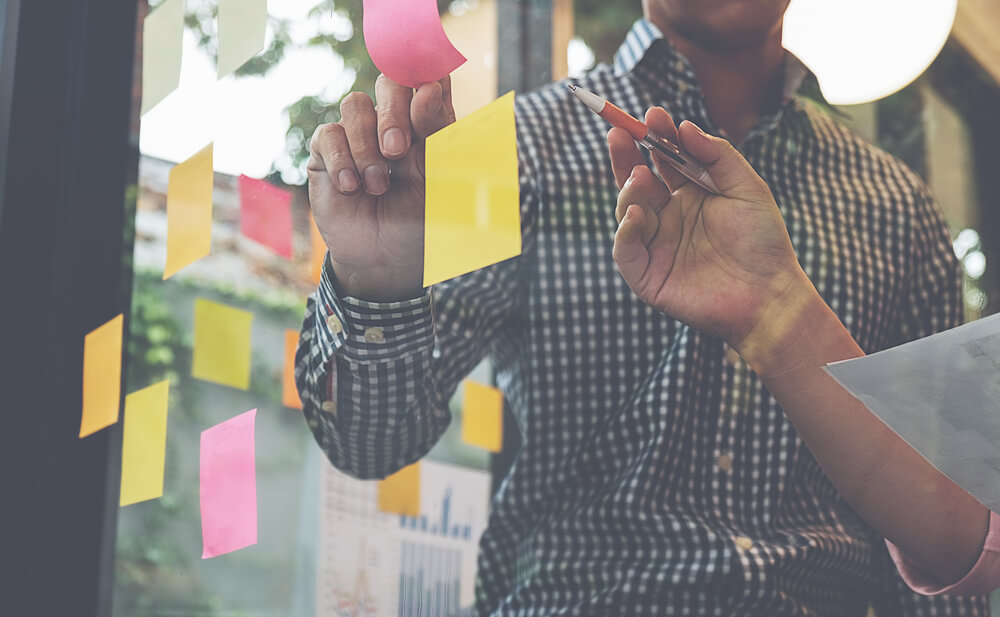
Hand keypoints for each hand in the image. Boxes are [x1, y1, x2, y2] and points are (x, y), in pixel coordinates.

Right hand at [307, 74, 455, 301]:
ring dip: (366, 147)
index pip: (429, 78)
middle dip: (392, 111)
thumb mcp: (436, 179)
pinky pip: (328, 134)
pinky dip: (342, 161)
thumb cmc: (419, 221)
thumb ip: (435, 133)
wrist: (385, 259)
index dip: (426, 68)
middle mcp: (392, 122)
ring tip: (377, 185)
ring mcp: (358, 135)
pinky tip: (351, 187)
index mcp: (427, 124)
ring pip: (354, 105)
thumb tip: (428, 88)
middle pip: (389, 81)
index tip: (428, 82)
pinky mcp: (327, 153)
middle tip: (396, 151)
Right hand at [607, 108, 814, 355]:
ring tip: (640, 176)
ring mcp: (655, 246)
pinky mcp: (647, 276)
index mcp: (689, 195)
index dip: (654, 137)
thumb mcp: (746, 186)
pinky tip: (637, 214)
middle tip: (618, 131)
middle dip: (625, 155)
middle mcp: (667, 218)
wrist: (770, 294)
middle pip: (635, 180)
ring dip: (628, 190)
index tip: (652, 115)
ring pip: (627, 211)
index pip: (661, 160)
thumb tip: (684, 126)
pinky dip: (625, 231)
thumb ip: (717, 154)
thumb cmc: (762, 241)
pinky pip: (625, 251)